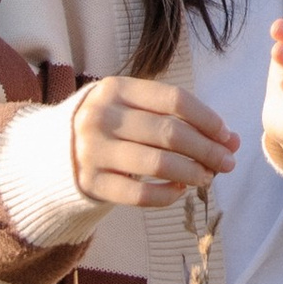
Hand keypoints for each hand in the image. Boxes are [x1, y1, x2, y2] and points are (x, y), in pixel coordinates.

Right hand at [69, 75, 238, 212]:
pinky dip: (167, 194)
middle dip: (206, 150)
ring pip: (157, 165)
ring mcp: (93, 151)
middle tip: (227, 162)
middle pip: (169, 133)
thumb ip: (176, 118)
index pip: (174, 100)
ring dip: (192, 173)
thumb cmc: (108, 125)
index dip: (207, 119)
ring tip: (208, 177)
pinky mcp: (91, 183)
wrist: (52, 151)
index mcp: (115, 88)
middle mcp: (101, 117)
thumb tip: (229, 140)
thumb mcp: (131, 107)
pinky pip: (139, 195)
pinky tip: (179, 190)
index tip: (226, 135)